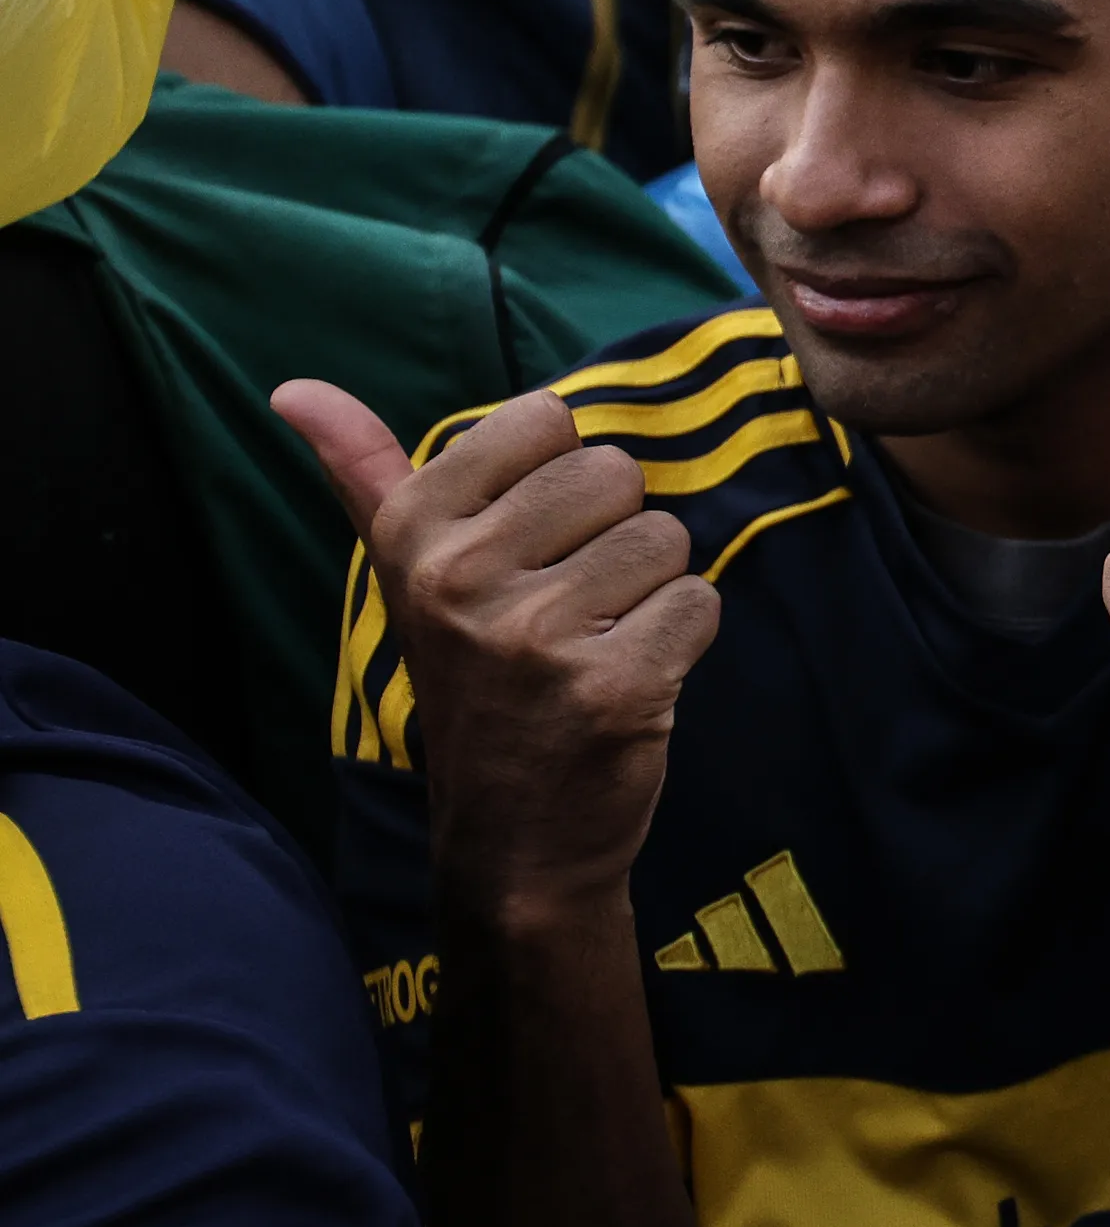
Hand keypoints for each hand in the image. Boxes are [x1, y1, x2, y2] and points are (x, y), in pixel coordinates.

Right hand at [275, 383, 715, 921]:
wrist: (511, 840)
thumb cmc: (472, 682)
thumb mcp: (403, 573)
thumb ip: (363, 469)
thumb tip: (294, 387)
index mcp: (414, 532)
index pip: (545, 419)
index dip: (557, 480)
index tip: (523, 547)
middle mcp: (462, 577)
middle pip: (615, 473)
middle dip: (610, 534)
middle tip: (567, 606)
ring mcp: (535, 636)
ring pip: (665, 537)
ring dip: (648, 590)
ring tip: (594, 645)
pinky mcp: (613, 685)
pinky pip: (700, 600)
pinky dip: (683, 636)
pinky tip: (629, 680)